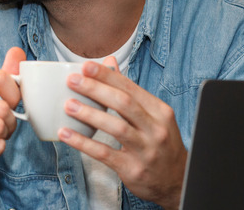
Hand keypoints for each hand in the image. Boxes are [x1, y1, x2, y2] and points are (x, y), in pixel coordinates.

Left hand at [60, 56, 186, 208]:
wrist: (177, 180)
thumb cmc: (159, 141)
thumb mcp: (153, 114)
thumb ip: (129, 90)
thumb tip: (109, 62)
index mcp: (160, 111)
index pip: (130, 88)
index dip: (107, 76)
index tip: (86, 66)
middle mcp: (156, 129)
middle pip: (124, 103)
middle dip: (96, 89)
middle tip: (73, 81)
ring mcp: (146, 150)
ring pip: (116, 127)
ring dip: (89, 114)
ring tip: (68, 105)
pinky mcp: (133, 169)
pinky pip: (104, 153)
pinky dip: (83, 142)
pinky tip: (66, 133)